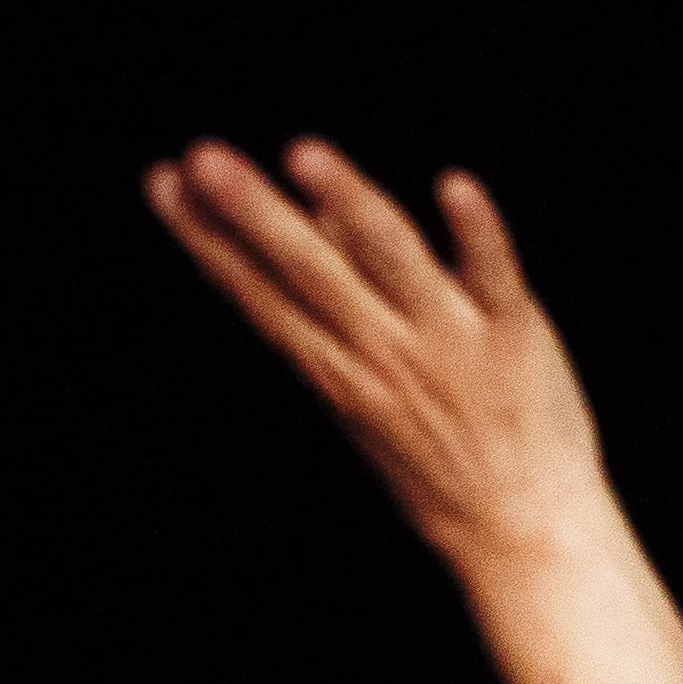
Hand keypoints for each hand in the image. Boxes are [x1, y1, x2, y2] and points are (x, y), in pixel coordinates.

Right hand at [149, 144, 609, 578]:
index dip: (206, 237)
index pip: (257, 290)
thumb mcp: (367, 388)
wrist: (517, 530)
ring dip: (345, 204)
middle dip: (250, 211)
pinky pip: (491, 274)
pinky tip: (451, 185)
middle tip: (202, 157)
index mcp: (335, 370)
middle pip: (304, 270)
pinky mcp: (512, 335)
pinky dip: (474, 232)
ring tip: (302, 153)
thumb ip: (346, 300)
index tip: (164, 183)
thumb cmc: (442, 461)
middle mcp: (379, 352)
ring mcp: (445, 341)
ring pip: (387, 259)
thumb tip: (319, 211)